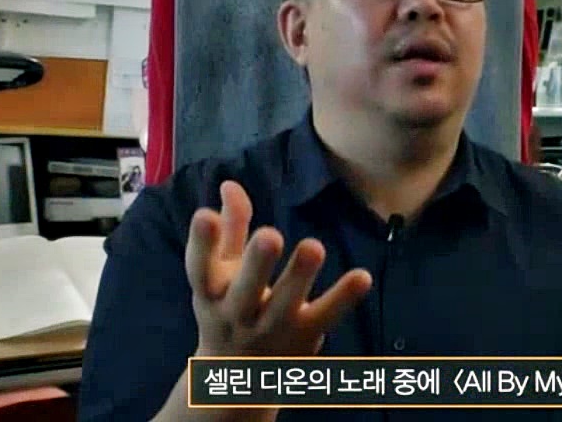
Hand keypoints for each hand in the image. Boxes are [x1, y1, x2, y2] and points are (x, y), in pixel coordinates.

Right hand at [185, 180, 371, 356]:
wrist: (238, 378)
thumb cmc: (230, 308)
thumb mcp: (221, 273)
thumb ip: (229, 228)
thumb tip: (230, 183)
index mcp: (211, 293)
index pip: (199, 269)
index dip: (201, 243)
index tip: (205, 215)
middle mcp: (237, 313)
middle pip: (244, 291)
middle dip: (255, 265)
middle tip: (269, 235)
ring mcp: (272, 329)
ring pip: (285, 305)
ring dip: (299, 277)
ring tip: (313, 246)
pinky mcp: (305, 336)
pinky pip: (325, 316)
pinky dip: (343, 298)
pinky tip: (362, 276)